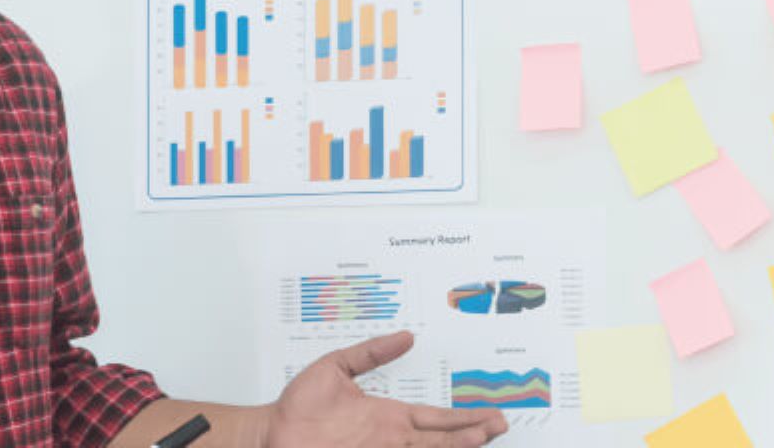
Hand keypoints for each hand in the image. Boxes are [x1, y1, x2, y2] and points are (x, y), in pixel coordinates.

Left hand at [264, 331, 507, 446]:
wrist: (272, 432)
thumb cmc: (300, 405)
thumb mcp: (337, 367)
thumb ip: (372, 353)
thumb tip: (405, 336)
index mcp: (388, 416)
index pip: (436, 418)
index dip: (464, 417)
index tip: (490, 414)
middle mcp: (390, 437)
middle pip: (441, 438)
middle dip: (472, 432)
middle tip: (501, 425)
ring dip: (455, 446)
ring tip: (482, 438)